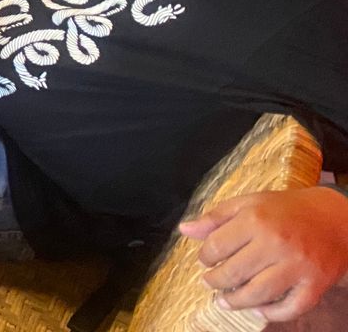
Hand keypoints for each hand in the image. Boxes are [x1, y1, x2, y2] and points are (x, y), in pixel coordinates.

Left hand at [181, 187, 347, 321]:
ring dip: (236, 302)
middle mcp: (275, 243)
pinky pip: (291, 307)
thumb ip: (216, 217)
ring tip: (224, 301)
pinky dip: (272, 314)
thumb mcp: (249, 203)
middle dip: (216, 281)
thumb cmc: (286, 209)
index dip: (205, 257)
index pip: (217, 245)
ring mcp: (297, 265)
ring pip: (258, 293)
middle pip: (235, 272)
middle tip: (209, 283)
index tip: (204, 261)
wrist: (334, 218)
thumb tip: (184, 230)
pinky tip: (258, 311)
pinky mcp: (315, 284)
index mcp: (255, 219)